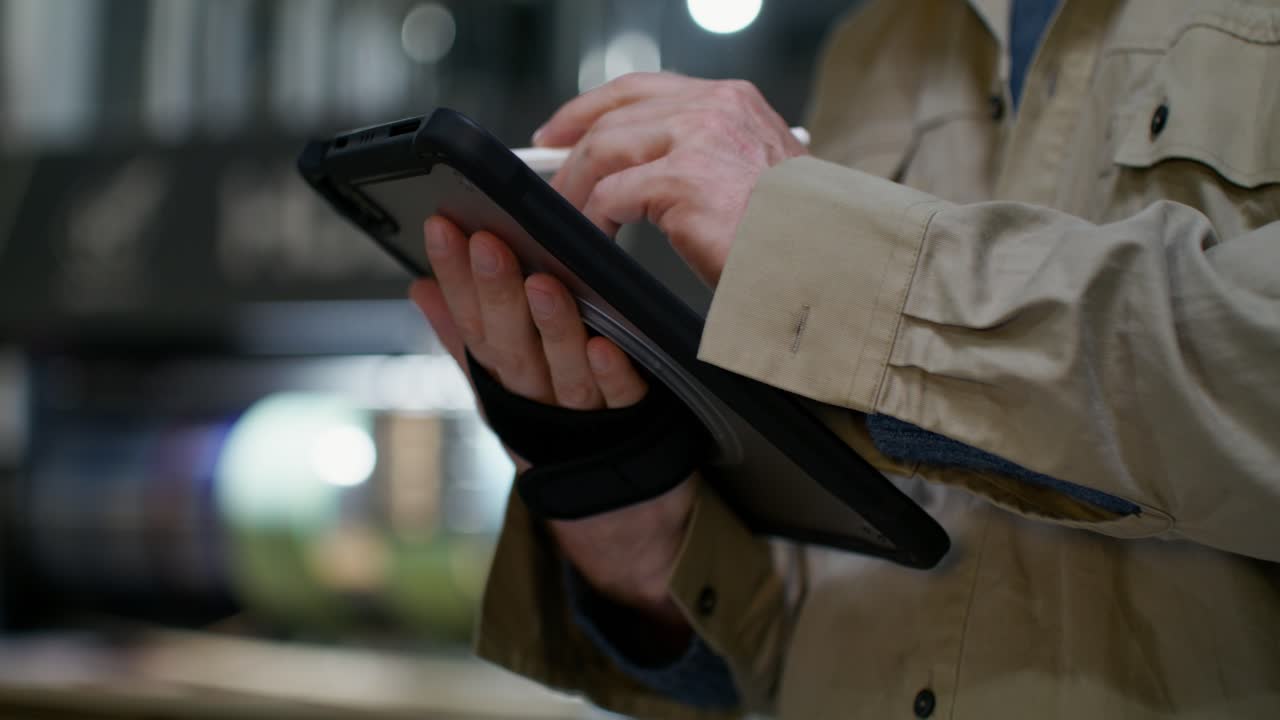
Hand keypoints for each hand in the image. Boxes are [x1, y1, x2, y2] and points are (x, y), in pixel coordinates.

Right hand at [409, 215, 694, 635]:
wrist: (618, 516)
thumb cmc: (560, 436)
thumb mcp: (504, 389)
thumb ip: (465, 339)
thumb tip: (420, 287)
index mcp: (505, 381)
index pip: (471, 323)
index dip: (455, 277)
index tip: (443, 228)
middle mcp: (537, 399)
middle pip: (509, 345)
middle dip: (494, 292)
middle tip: (487, 241)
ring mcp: (582, 417)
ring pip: (561, 369)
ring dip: (551, 326)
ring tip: (541, 282)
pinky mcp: (634, 427)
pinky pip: (620, 399)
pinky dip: (611, 374)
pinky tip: (605, 345)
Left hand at [536, 72, 806, 285]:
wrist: (824, 264)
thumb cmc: (793, 235)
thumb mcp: (752, 177)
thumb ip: (704, 158)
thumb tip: (641, 171)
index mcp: (732, 101)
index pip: (642, 89)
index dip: (592, 108)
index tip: (562, 132)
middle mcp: (715, 107)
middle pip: (614, 114)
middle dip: (571, 147)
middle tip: (551, 180)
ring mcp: (698, 139)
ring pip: (604, 150)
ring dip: (576, 187)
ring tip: (569, 218)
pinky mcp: (681, 180)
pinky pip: (611, 195)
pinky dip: (594, 218)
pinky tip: (597, 239)